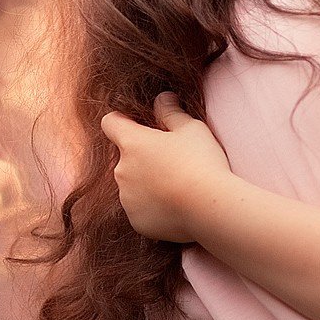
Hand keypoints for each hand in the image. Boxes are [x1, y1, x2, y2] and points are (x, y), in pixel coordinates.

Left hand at [101, 92, 231, 242]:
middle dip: (142, 157)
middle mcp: (121, 170)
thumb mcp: (191, 128)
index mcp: (132, 143)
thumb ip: (171, 112)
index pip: (110, 123)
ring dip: (146, 183)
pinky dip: (152, 207)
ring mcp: (127, 198)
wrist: (208, 208)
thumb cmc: (201, 162)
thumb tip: (161, 98)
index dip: (122, 121)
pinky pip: (140, 209)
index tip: (138, 124)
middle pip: (125, 157)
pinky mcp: (136, 220)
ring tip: (177, 187)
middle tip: (172, 161)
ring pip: (132, 185)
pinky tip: (175, 206)